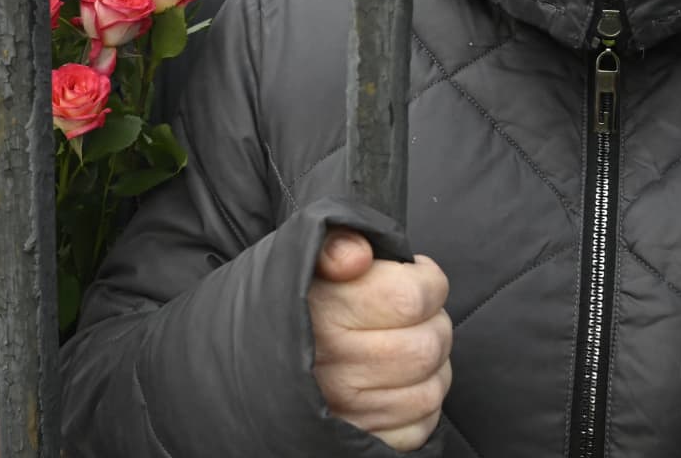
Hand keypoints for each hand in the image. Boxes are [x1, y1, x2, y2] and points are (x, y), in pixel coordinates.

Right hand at [308, 228, 451, 451]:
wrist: (246, 357)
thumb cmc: (294, 301)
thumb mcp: (306, 256)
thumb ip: (334, 241)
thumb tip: (358, 255)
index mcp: (323, 314)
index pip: (412, 298)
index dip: (428, 282)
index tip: (418, 277)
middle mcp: (332, 368)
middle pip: (429, 346)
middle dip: (434, 322)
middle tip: (413, 314)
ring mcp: (347, 411)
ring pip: (432, 390)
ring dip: (431, 366)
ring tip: (406, 346)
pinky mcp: (359, 439)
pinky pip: (420, 427)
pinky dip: (419, 405)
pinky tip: (398, 383)